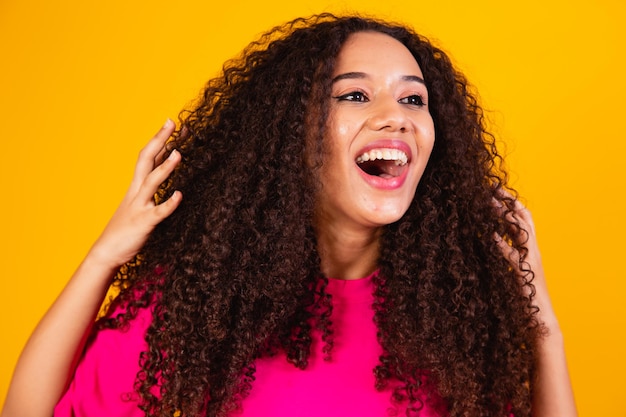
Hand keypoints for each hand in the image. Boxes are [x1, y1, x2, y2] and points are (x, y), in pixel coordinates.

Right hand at [87, 119, 182, 270]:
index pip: (148, 156)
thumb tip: (164, 172)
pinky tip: (179, 195)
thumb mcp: (138, 203)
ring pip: (151, 183)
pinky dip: (168, 204)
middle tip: (172, 122)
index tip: (173, 123)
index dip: (160, 139)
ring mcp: (139, 207)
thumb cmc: (125, 228)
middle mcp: (136, 192)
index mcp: (136, 186)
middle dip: (159, 140)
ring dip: (165, 168)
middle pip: (146, 160)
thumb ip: (150, 188)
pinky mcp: (143, 224)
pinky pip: (158, 213)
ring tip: (179, 153)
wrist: (106, 253)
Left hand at [494, 195, 558, 332]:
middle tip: (494, 189)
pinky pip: (513, 256)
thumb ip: (508, 252)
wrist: (540, 318)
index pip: (524, 219)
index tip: (498, 190)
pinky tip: (491, 238)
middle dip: (510, 202)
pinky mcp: (524, 273)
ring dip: (505, 217)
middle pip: (524, 219)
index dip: (512, 203)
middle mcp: (533, 250)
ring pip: (521, 232)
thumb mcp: (515, 267)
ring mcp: (531, 260)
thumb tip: (493, 237)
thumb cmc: (526, 294)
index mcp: (531, 248)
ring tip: (490, 204)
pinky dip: (503, 246)